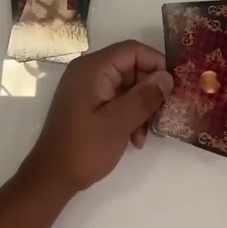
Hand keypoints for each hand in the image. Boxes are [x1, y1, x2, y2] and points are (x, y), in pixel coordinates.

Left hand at [20, 40, 172, 193]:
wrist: (52, 177)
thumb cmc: (84, 148)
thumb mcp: (119, 122)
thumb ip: (144, 97)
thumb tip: (167, 76)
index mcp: (92, 68)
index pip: (132, 50)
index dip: (156, 63)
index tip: (174, 85)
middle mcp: (89, 72)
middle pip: (131, 68)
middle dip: (149, 91)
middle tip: (163, 114)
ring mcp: (87, 89)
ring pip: (127, 87)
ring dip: (141, 107)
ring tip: (145, 134)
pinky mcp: (88, 105)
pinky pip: (117, 100)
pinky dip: (129, 115)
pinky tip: (134, 139)